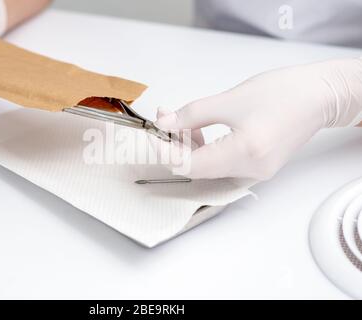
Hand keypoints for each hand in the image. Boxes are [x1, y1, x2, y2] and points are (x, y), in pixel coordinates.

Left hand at [156, 58, 361, 180]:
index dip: (165, 152)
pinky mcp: (256, 167)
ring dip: (189, 146)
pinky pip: (221, 165)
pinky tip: (201, 131)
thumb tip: (164, 124)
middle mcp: (250, 170)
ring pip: (208, 167)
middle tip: (166, 118)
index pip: (189, 165)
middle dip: (175, 145)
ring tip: (184, 120)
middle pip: (197, 168)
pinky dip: (206, 149)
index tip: (152, 135)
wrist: (318, 97)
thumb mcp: (230, 99)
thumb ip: (192, 114)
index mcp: (244, 153)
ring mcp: (254, 172)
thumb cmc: (282, 93)